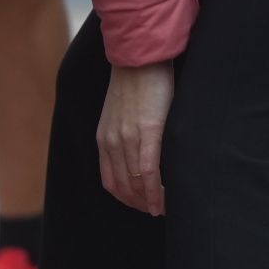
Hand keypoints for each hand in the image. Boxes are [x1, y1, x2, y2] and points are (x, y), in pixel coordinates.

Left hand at [97, 62, 174, 215]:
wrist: (141, 58)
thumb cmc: (136, 83)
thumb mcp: (120, 113)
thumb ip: (124, 134)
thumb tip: (138, 152)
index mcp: (105, 140)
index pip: (111, 181)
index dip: (126, 198)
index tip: (140, 205)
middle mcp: (113, 144)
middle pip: (123, 187)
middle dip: (138, 204)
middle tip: (155, 211)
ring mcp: (129, 139)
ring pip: (135, 183)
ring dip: (148, 201)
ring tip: (162, 208)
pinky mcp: (148, 131)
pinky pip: (149, 170)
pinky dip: (155, 190)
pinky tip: (164, 200)